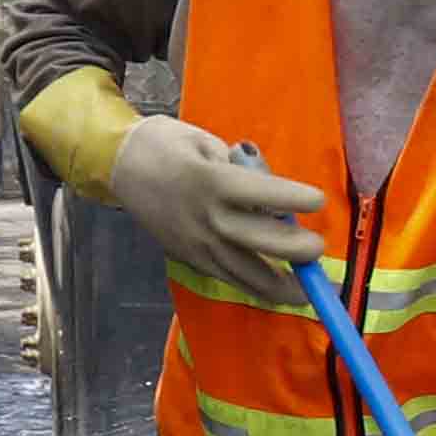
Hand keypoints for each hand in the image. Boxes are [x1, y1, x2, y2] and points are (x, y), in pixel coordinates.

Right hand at [108, 113, 331, 299]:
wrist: (117, 166)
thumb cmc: (165, 145)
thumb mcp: (206, 141)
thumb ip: (241, 169)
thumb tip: (274, 195)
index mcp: (211, 181)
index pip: (260, 194)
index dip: (292, 198)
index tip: (318, 200)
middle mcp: (206, 217)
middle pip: (257, 241)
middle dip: (292, 250)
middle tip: (316, 250)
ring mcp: (196, 243)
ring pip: (243, 273)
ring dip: (278, 286)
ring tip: (306, 294)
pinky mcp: (189, 258)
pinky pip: (227, 277)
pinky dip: (253, 286)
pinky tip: (276, 292)